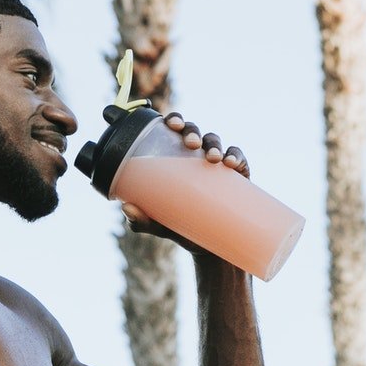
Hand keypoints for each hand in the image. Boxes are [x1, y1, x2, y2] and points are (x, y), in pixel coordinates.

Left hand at [121, 111, 250, 252]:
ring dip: (213, 143)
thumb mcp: (158, 224)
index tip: (170, 124)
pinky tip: (230, 163)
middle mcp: (195, 155)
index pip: (173, 130)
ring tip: (212, 158)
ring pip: (214, 141)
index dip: (173, 120)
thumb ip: (141, 219)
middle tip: (190, 144)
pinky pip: (238, 158)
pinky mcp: (236, 175)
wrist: (209, 245)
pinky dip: (235, 156)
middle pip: (194, 130)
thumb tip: (127, 208)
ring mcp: (216, 163)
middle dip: (192, 131)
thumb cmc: (180, 226)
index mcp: (174, 157)